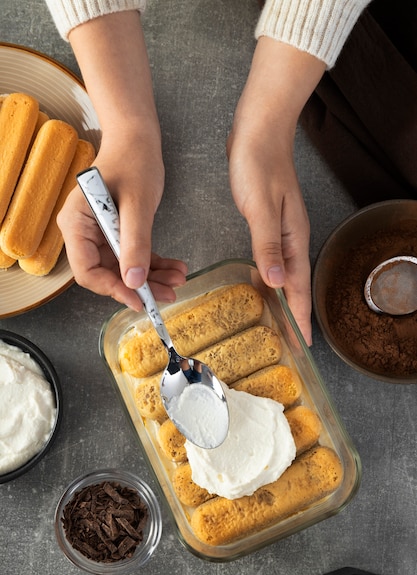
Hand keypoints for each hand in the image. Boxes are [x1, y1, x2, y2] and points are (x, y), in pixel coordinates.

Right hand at [58, 136, 186, 310]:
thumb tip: (134, 281)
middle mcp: (83, 231)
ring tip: (177, 280)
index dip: (113, 289)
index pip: (87, 271)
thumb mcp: (137, 205)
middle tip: (168, 294)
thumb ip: (135, 244)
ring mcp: (98, 233)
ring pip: (123, 268)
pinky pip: (132, 256)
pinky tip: (174, 267)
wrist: (136, 139)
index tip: (140, 299)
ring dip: (151, 277)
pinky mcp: (114, 232)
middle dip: (139, 286)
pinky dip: (153, 264)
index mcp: (76, 223)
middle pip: (107, 273)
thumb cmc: (132, 161)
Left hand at [228, 38, 325, 344]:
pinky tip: (261, 283)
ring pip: (283, 273)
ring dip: (281, 297)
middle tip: (289, 340)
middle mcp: (291, 238)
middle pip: (294, 284)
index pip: (298, 286)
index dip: (299, 316)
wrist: (259, 131)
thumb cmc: (259, 165)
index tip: (303, 342)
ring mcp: (281, 230)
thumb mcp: (261, 208)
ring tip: (276, 321)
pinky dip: (268, 276)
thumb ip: (268, 246)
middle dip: (292, 314)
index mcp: (293, 239)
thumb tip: (277, 282)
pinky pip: (272, 259)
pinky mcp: (269, 223)